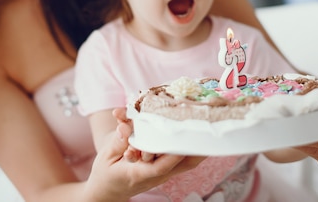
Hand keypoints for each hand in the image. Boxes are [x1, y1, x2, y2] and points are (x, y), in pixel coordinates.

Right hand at [86, 109, 204, 200]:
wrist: (107, 191)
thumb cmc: (106, 173)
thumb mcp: (105, 158)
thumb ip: (117, 143)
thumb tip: (125, 127)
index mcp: (139, 174)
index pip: (161, 166)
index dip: (173, 154)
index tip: (183, 138)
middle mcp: (155, 175)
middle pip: (183, 165)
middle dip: (197, 149)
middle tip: (208, 130)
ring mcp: (162, 174)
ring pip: (187, 163)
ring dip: (199, 148)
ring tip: (212, 130)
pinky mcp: (165, 170)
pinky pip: (183, 160)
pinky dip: (192, 148)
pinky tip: (200, 134)